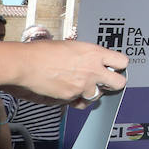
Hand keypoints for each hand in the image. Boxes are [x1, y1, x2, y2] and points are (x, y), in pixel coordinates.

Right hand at [10, 40, 128, 107]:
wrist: (26, 64)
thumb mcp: (71, 46)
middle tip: (106, 81)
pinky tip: (70, 92)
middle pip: (119, 83)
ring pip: (98, 95)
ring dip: (91, 92)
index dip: (119, 65)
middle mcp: (92, 70)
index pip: (122, 62)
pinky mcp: (71, 97)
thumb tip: (93, 61)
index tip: (115, 66)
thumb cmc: (43, 52)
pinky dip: (76, 99)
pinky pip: (79, 102)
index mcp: (93, 53)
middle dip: (114, 83)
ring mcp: (83, 85)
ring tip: (79, 84)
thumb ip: (86, 55)